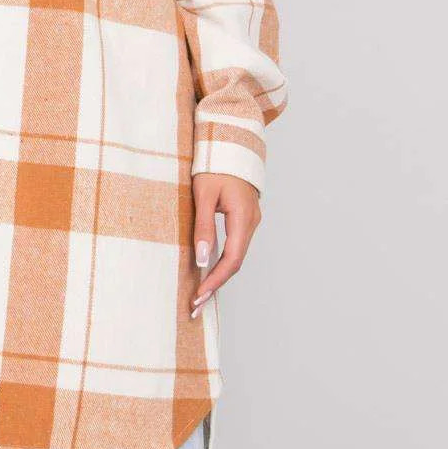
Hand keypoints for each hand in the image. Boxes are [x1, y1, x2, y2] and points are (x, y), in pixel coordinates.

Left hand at [189, 174, 261, 317]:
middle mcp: (252, 223)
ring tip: (199, 294)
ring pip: (236, 256)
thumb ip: (203, 227)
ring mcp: (250, 222)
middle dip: (215, 285)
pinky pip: (235, 247)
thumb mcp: (204, 194)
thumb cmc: (215, 165)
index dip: (215, 280)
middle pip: (235, 262)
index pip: (231, 259)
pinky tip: (208, 273)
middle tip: (195, 305)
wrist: (231, 143)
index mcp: (243, 217)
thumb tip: (202, 259)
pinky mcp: (244, 220)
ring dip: (218, 276)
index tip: (199, 296)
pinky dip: (222, 262)